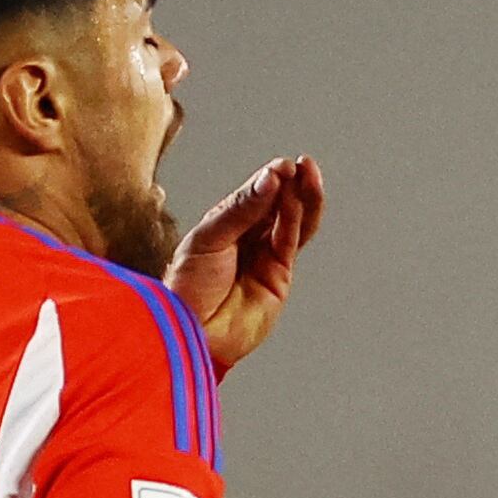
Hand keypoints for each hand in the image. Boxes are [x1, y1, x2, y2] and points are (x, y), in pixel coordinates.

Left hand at [164, 156, 324, 376]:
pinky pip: (291, 242)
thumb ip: (242, 210)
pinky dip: (297, 221)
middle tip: (301, 165)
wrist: (192, 332)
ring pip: (291, 220)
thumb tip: (270, 180)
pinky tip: (299, 201)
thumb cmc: (188, 287)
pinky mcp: (279, 276)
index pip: (252, 194)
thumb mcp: (209, 238)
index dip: (268, 178)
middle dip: (290, 183)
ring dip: (302, 197)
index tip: (281, 166)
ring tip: (309, 174)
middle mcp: (246, 237)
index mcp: (224, 224)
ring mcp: (265, 256)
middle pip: (276, 203)